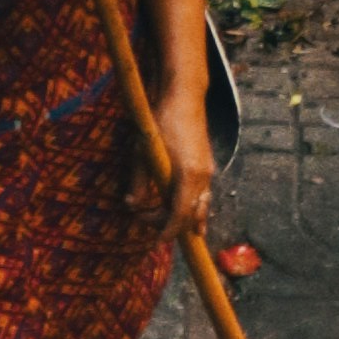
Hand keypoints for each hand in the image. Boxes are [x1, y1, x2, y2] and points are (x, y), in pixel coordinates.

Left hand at [152, 82, 219, 241]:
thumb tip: (131, 205)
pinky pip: (204, 195)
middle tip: (146, 220)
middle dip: (171, 225)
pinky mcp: (206, 164)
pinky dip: (195, 207)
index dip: (168, 232)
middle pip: (191, 215)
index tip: (156, 242)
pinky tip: (190, 213)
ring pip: (202, 206)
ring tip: (180, 233)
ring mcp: (207, 171)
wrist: (184, 96)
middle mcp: (202, 177)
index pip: (179, 216)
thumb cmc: (161, 122)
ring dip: (189, 220)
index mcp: (188, 176)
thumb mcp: (143, 152)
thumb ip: (138, 181)